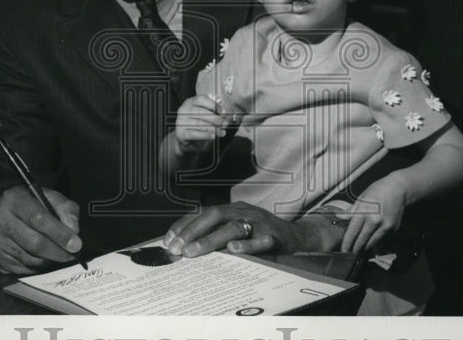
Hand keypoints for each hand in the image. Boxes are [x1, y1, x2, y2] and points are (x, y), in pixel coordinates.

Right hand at [0, 186, 81, 274]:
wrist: (3, 214)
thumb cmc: (30, 205)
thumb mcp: (49, 198)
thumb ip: (65, 208)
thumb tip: (73, 229)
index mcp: (14, 199)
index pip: (39, 218)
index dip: (59, 233)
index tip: (76, 244)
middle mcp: (0, 219)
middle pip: (34, 242)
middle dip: (57, 251)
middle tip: (72, 254)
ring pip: (29, 258)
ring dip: (49, 260)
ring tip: (59, 255)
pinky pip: (22, 268)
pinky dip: (37, 266)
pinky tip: (43, 258)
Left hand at [163, 202, 337, 257]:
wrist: (296, 237)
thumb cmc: (260, 236)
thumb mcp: (238, 231)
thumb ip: (217, 236)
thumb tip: (185, 249)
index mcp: (232, 209)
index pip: (202, 214)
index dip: (183, 226)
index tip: (166, 241)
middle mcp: (243, 212)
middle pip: (214, 216)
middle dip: (192, 231)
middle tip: (176, 249)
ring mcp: (259, 223)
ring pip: (232, 228)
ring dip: (210, 240)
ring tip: (193, 252)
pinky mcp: (274, 236)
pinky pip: (260, 240)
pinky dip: (247, 245)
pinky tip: (233, 250)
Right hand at [174, 94, 226, 154]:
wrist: (186, 140)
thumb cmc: (198, 124)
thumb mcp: (204, 115)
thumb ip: (213, 111)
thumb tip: (224, 113)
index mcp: (190, 102)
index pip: (201, 99)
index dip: (214, 105)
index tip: (223, 112)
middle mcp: (184, 110)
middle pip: (201, 112)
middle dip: (216, 118)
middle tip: (225, 124)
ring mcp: (181, 122)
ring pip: (199, 124)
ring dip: (214, 128)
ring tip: (222, 132)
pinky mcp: (181, 134)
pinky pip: (195, 134)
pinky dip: (206, 135)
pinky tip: (213, 136)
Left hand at [339, 174, 408, 252]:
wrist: (398, 189)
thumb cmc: (378, 190)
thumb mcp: (362, 197)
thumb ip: (351, 210)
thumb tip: (339, 216)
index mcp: (364, 211)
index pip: (353, 232)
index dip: (347, 243)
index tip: (344, 250)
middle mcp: (374, 220)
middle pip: (362, 241)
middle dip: (355, 249)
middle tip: (350, 254)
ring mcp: (385, 226)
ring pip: (372, 244)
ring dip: (365, 248)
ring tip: (359, 250)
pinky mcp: (393, 229)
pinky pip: (381, 240)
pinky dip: (375, 242)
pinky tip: (371, 241)